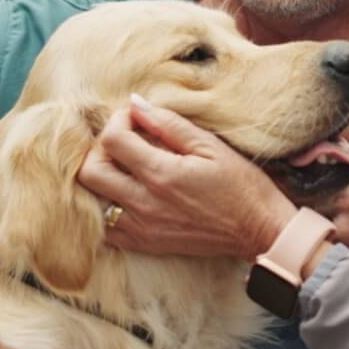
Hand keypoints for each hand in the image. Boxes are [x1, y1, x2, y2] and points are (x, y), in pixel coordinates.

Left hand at [78, 97, 295, 261]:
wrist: (258, 230)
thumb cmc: (241, 185)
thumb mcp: (211, 146)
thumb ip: (169, 124)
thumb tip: (136, 104)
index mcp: (162, 174)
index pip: (113, 140)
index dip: (119, 120)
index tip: (135, 117)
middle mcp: (144, 203)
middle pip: (90, 171)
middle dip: (101, 149)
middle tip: (123, 141)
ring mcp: (141, 228)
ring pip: (92, 201)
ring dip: (101, 178)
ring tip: (123, 167)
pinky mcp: (145, 244)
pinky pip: (105, 228)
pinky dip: (106, 207)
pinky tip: (125, 194)